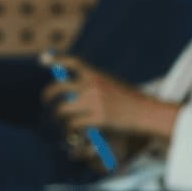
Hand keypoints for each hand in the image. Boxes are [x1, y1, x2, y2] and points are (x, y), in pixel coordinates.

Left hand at [41, 55, 179, 141]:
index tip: (44, 61)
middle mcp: (92, 85)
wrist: (147, 112)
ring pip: (62, 109)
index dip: (56, 60)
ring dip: (58, 116)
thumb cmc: (130, 99)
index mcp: (96, 74)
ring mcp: (94, 102)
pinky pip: (73, 124)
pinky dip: (70, 128)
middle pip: (59, 87)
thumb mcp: (111, 84)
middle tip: (46, 101)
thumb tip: (68, 88)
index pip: (72, 62)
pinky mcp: (97, 118)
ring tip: (60, 119)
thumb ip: (92, 83)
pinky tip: (71, 130)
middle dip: (48, 95)